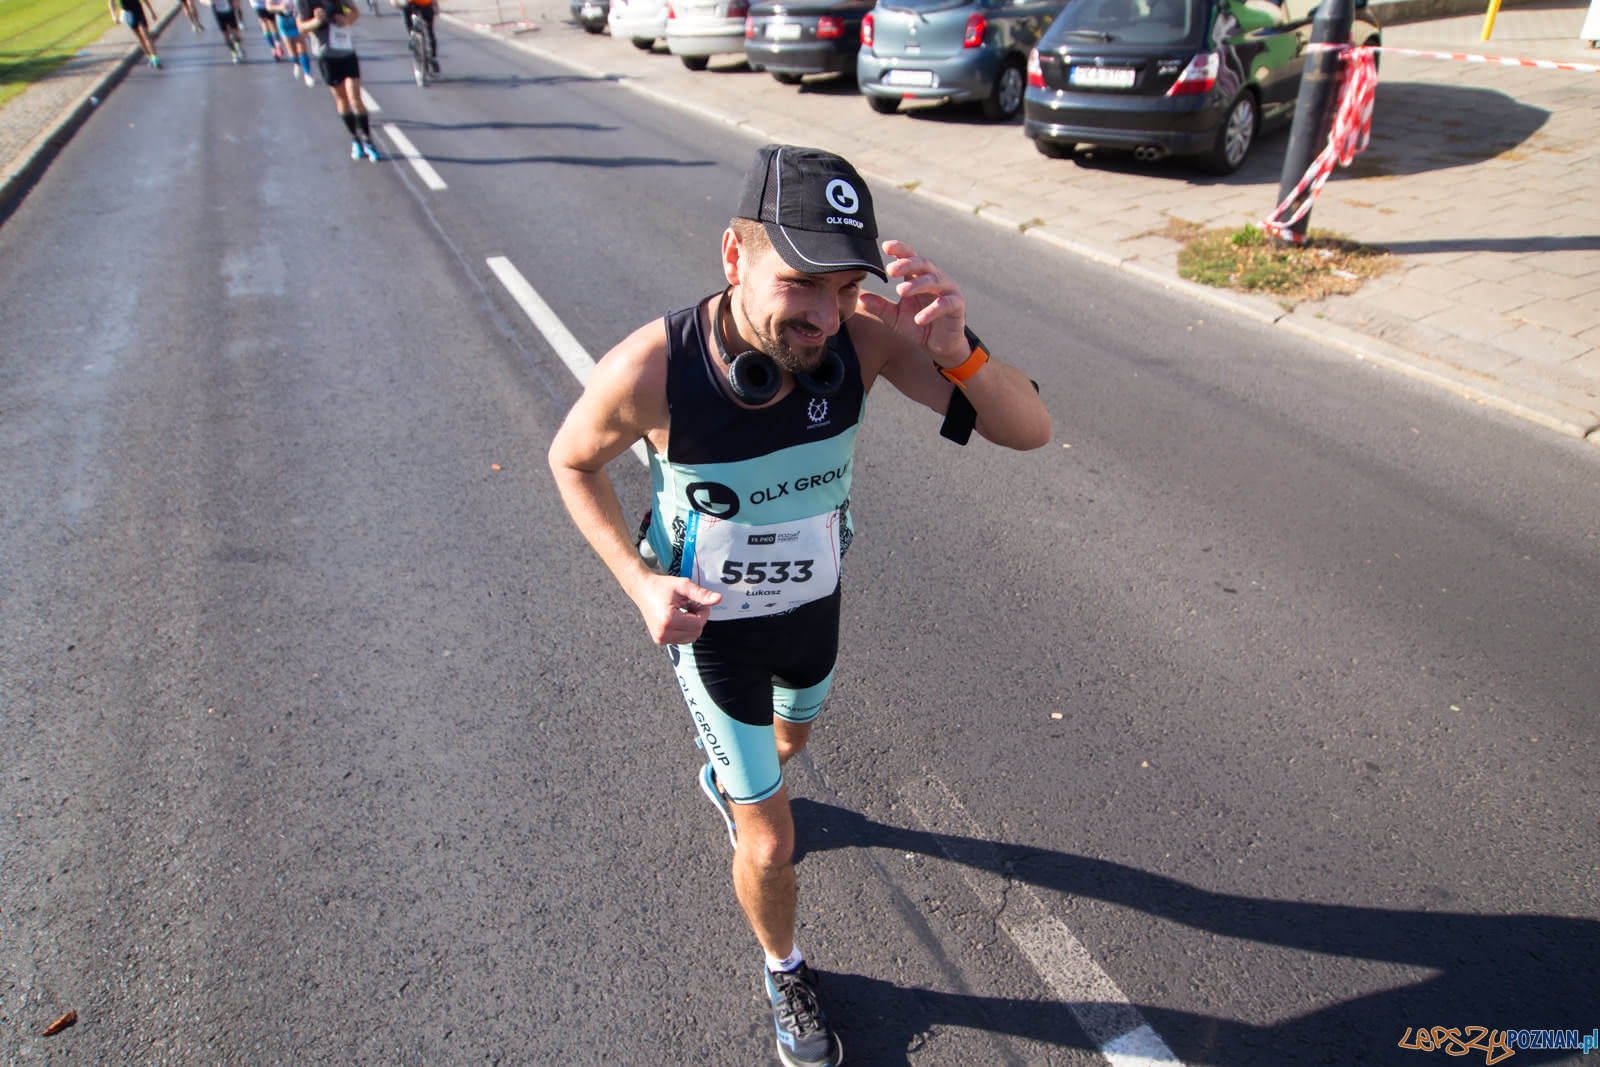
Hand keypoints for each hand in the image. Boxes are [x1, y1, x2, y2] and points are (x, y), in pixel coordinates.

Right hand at [634, 574, 720, 644]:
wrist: (642, 589)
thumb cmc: (662, 586)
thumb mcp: (683, 586)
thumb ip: (701, 594)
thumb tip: (719, 599)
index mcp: (668, 620)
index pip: (698, 624)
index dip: (703, 612)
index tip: (697, 601)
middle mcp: (663, 633)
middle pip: (696, 633)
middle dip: (698, 619)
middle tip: (691, 604)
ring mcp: (660, 639)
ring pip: (691, 638)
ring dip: (692, 625)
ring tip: (684, 610)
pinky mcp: (660, 640)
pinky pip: (683, 639)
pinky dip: (685, 629)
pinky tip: (679, 617)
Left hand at [857, 238, 967, 366]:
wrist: (939, 345)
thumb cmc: (917, 325)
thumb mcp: (895, 317)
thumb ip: (880, 307)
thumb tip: (860, 298)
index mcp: (918, 276)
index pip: (909, 257)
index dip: (899, 250)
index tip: (885, 247)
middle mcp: (934, 278)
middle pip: (922, 264)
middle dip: (906, 264)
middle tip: (890, 270)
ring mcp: (948, 290)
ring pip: (934, 280)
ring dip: (917, 284)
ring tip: (901, 291)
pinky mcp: (957, 305)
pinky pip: (946, 304)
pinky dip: (932, 310)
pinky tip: (919, 319)